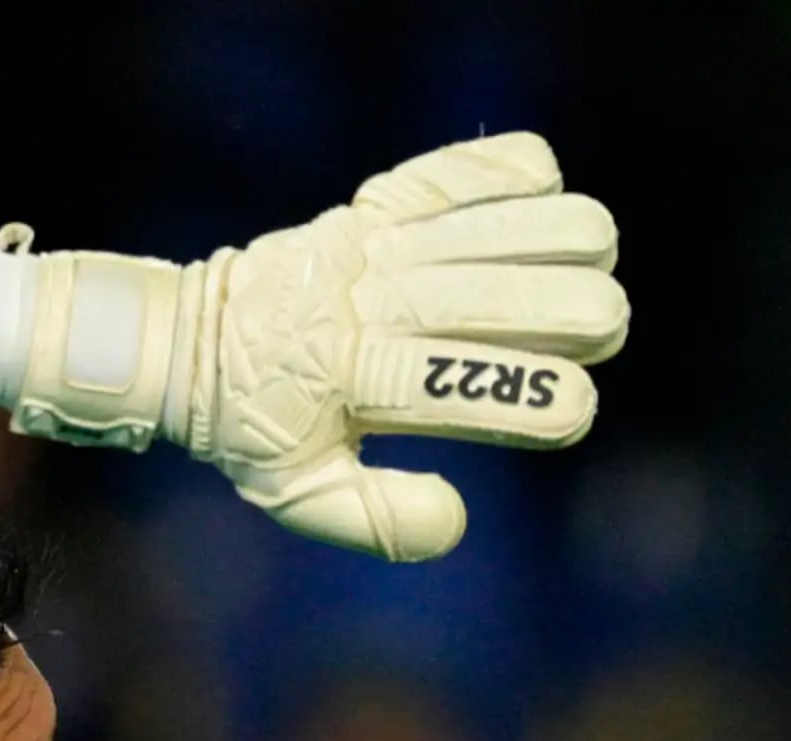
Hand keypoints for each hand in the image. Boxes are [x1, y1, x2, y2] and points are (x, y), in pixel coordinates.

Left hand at [0, 135, 624, 561]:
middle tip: (599, 332)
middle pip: (499, 298)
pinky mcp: (381, 204)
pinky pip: (469, 170)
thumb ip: (379, 521)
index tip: (574, 410)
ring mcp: (374, 246)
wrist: (191, 340)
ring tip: (590, 266)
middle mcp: (366, 305)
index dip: (545, 401)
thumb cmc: (259, 432)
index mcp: (349, 383)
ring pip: (503, 223)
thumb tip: (456, 520)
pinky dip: (524, 178)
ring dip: (571, 241)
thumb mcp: (300, 494)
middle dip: (580, 315)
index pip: (465, 389)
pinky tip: (542, 207)